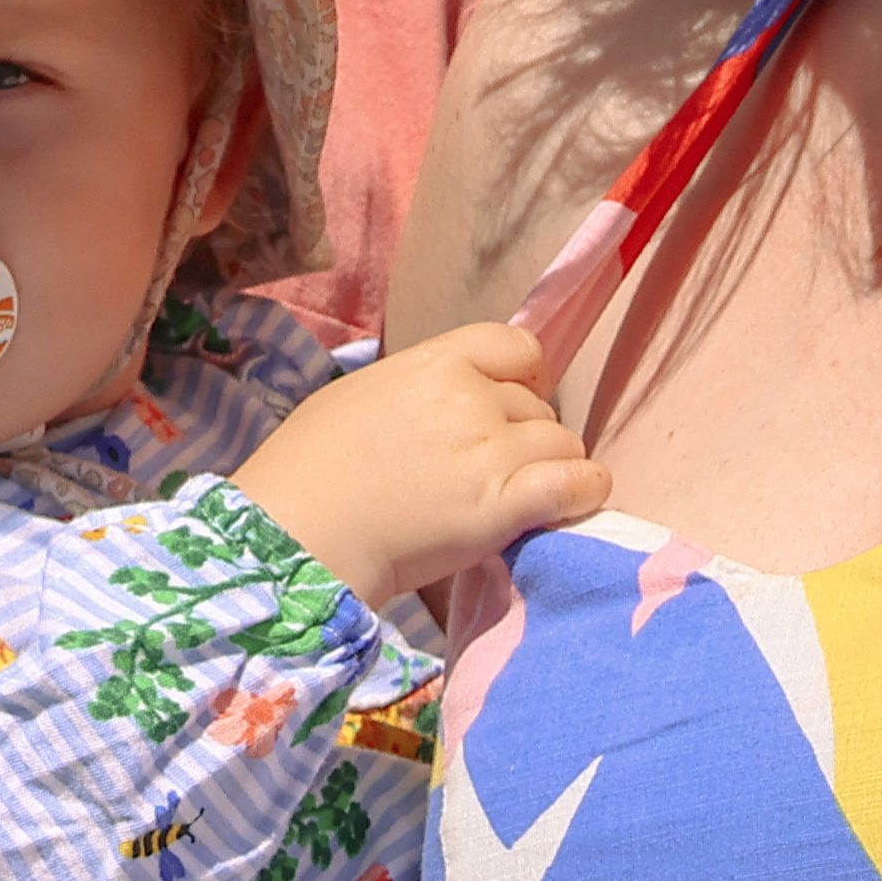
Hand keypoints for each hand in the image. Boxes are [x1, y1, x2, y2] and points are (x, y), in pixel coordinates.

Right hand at [227, 320, 611, 603]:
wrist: (297, 535)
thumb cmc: (306, 472)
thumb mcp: (357, 398)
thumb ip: (415, 391)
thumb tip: (447, 401)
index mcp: (432, 363)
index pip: (515, 345)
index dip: (525, 375)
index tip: (515, 401)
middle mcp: (470, 398)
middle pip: (537, 404)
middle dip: (526, 434)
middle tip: (495, 471)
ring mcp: (491, 451)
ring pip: (563, 443)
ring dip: (551, 467)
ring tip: (523, 496)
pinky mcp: (505, 506)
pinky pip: (577, 483)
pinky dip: (584, 492)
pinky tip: (571, 503)